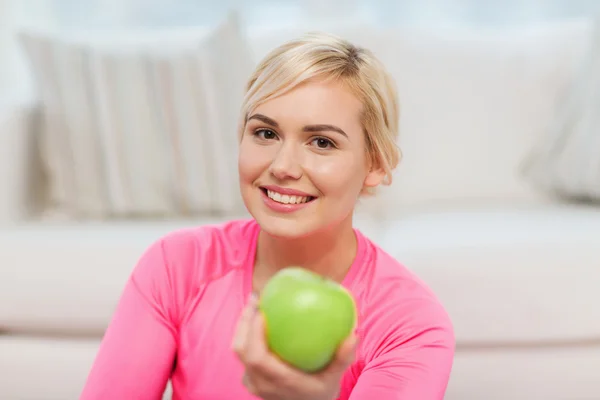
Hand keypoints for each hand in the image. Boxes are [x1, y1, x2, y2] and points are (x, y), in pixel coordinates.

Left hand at [232, 294, 357, 399]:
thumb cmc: (320, 393)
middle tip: (256, 297)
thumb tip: (355, 333)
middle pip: (240, 349)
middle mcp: (260, 383)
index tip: (262, 311)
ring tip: (255, 302)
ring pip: (238, 350)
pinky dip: (248, 334)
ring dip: (243, 325)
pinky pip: (244, 353)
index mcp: (276, 382)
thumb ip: (343, 358)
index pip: (256, 357)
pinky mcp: (251, 379)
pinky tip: (259, 317)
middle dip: (244, 321)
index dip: (253, 333)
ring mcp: (252, 383)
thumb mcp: (334, 379)